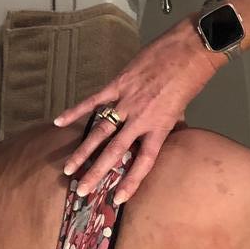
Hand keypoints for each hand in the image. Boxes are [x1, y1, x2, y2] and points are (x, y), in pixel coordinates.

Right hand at [53, 17, 219, 203]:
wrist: (190, 49)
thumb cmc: (191, 79)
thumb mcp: (183, 109)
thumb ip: (170, 126)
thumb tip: (169, 135)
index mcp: (159, 129)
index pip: (143, 163)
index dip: (131, 182)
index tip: (118, 199)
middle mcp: (141, 119)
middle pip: (114, 152)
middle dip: (96, 173)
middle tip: (81, 190)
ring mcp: (127, 101)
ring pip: (100, 131)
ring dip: (82, 151)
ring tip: (69, 168)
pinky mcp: (118, 83)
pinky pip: (93, 100)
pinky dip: (75, 111)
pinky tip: (58, 122)